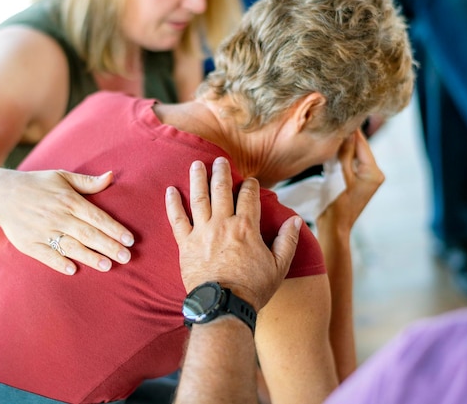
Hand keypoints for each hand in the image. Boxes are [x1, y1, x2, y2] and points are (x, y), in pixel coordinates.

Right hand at [0, 169, 133, 274]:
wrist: (1, 194)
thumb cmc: (37, 185)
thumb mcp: (62, 177)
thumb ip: (88, 182)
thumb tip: (111, 176)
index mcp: (68, 200)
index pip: (96, 216)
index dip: (114, 229)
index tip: (130, 239)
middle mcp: (57, 216)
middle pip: (88, 233)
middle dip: (108, 246)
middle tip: (127, 257)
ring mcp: (42, 231)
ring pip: (70, 246)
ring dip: (89, 257)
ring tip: (107, 266)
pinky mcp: (29, 243)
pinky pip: (46, 255)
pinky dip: (58, 262)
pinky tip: (73, 270)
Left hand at [165, 157, 301, 310]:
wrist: (223, 305)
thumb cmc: (253, 288)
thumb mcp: (279, 266)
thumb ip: (288, 241)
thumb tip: (296, 221)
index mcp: (246, 227)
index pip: (249, 196)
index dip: (250, 185)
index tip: (250, 180)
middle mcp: (223, 224)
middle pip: (221, 190)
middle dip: (221, 172)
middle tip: (219, 160)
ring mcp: (202, 232)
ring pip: (199, 198)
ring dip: (198, 178)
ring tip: (197, 164)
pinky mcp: (185, 244)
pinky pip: (176, 219)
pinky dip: (172, 203)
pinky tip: (170, 190)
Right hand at [317, 129, 383, 232]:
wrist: (334, 228)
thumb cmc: (336, 205)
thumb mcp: (339, 177)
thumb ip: (344, 154)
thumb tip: (346, 132)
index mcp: (374, 173)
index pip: (362, 144)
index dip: (352, 131)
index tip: (343, 116)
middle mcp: (374, 174)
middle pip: (359, 149)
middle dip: (347, 138)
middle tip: (333, 123)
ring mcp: (367, 179)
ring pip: (354, 156)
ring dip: (343, 148)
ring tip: (331, 134)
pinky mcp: (358, 182)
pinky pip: (350, 164)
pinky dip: (342, 158)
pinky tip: (331, 151)